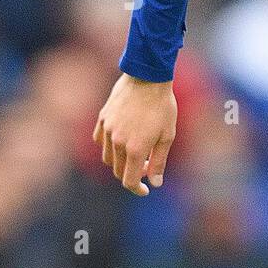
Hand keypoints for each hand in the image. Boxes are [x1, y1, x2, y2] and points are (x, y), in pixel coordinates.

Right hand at [93, 74, 176, 195]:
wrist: (147, 77)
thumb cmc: (162, 106)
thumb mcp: (167, 136)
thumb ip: (159, 161)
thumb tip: (155, 183)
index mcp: (135, 149)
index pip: (129, 180)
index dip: (137, 189)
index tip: (145, 190)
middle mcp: (117, 142)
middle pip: (117, 171)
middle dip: (131, 174)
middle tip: (147, 166)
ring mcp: (107, 130)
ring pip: (107, 157)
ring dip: (119, 162)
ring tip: (136, 152)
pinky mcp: (102, 119)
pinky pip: (99, 140)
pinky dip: (109, 147)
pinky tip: (122, 141)